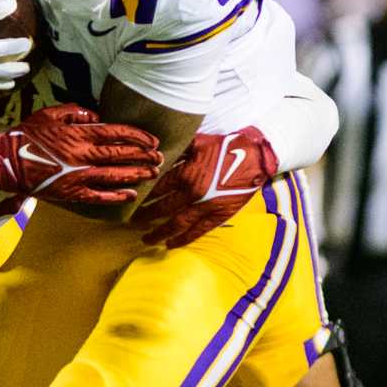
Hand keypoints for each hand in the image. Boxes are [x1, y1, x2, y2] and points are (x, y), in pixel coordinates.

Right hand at [0, 105, 162, 205]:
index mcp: (80, 134)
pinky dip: (117, 196)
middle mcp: (84, 155)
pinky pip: (99, 196)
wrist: (7, 161)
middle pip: (121, 155)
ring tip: (153, 174)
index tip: (153, 140)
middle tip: (160, 157)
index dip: (139, 137)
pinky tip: (131, 195)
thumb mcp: (51, 113)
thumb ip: (77, 112)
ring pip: (115, 176)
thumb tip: (97, 115)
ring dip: (137, 174)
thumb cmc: (28, 134)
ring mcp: (78, 176)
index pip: (118, 133)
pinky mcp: (71, 193)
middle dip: (144, 156)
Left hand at [136, 127, 277, 248]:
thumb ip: (177, 149)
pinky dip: (183, 239)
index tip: (131, 201)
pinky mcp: (219, 216)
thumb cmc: (226, 147)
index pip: (156, 188)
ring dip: (159, 233)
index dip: (142, 195)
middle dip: (145, 216)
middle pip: (162, 209)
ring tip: (146, 239)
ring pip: (176, 225)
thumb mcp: (198, 141)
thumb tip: (156, 152)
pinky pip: (197, 232)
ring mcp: (205, 207)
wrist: (255, 159)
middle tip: (132, 221)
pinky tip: (170, 245)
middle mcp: (192, 194)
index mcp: (185, 174)